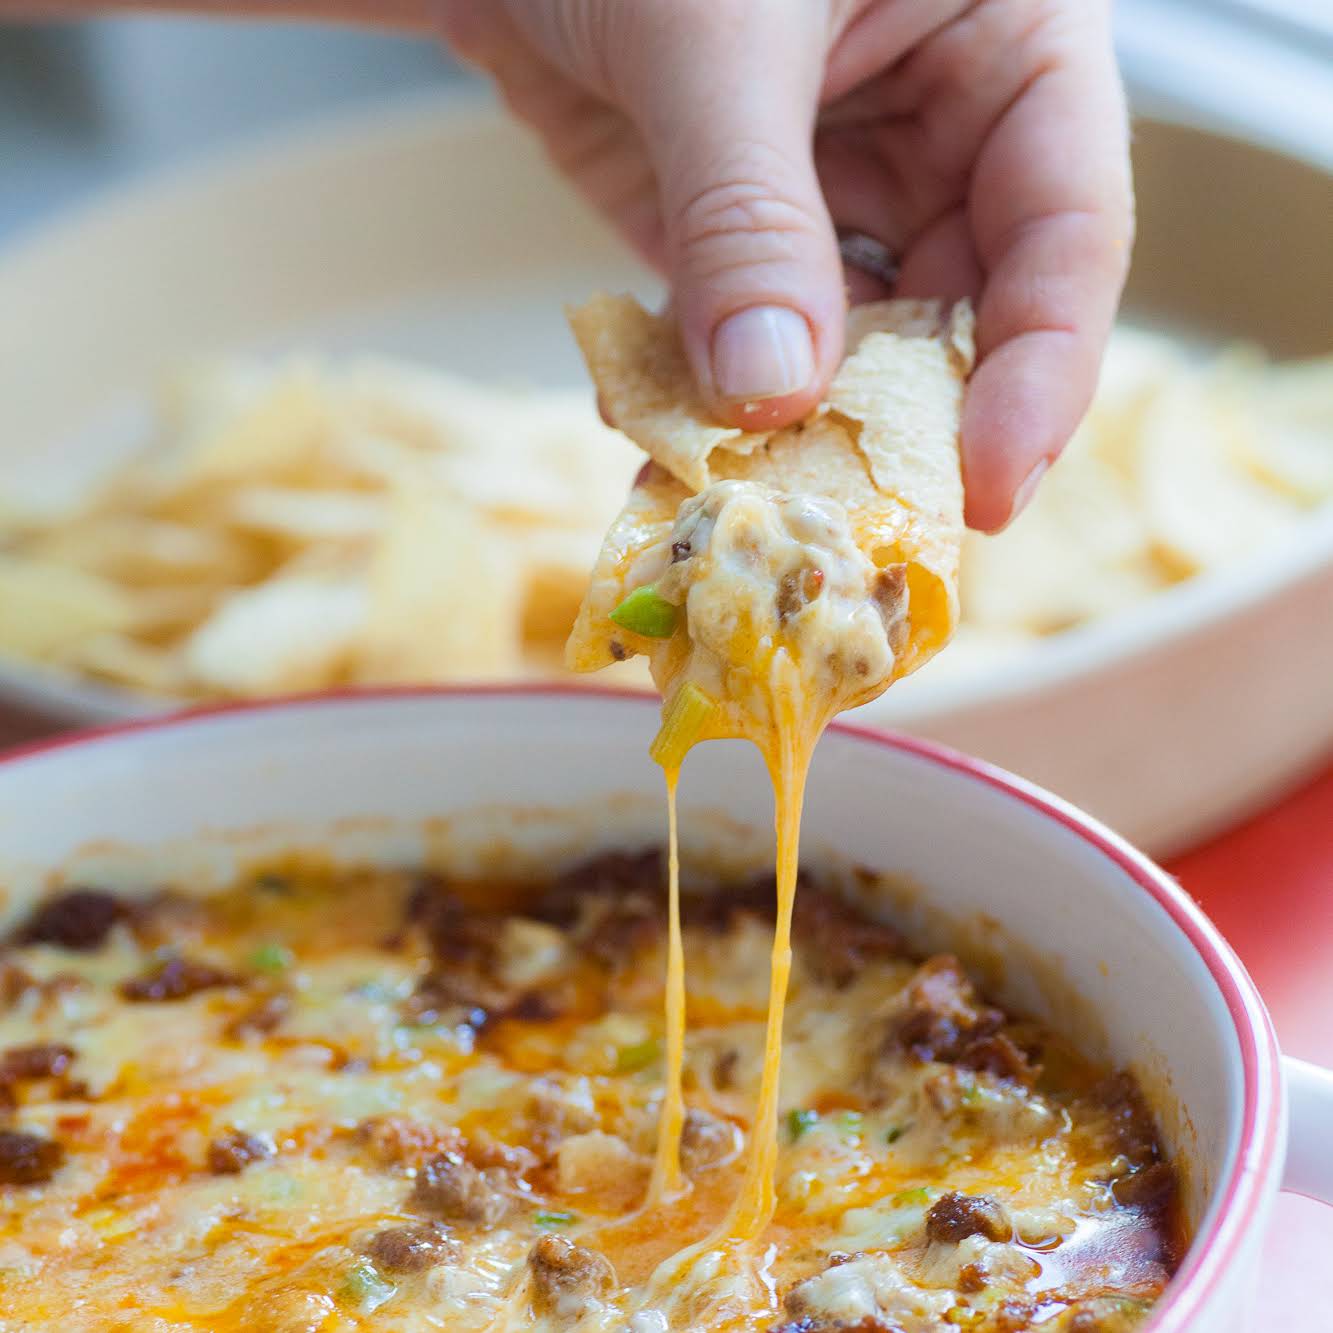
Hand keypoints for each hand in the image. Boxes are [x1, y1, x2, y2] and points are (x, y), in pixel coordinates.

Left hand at [440, 0, 1131, 530]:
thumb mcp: (713, 35)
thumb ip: (750, 216)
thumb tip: (772, 399)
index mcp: (1008, 42)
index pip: (1068, 227)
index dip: (1043, 369)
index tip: (990, 486)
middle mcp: (937, 132)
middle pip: (966, 316)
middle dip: (909, 429)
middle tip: (861, 530)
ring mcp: (833, 193)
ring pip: (853, 350)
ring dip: (802, 437)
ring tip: (755, 512)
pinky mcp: (739, 241)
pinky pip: (747, 344)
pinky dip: (712, 406)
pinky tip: (671, 454)